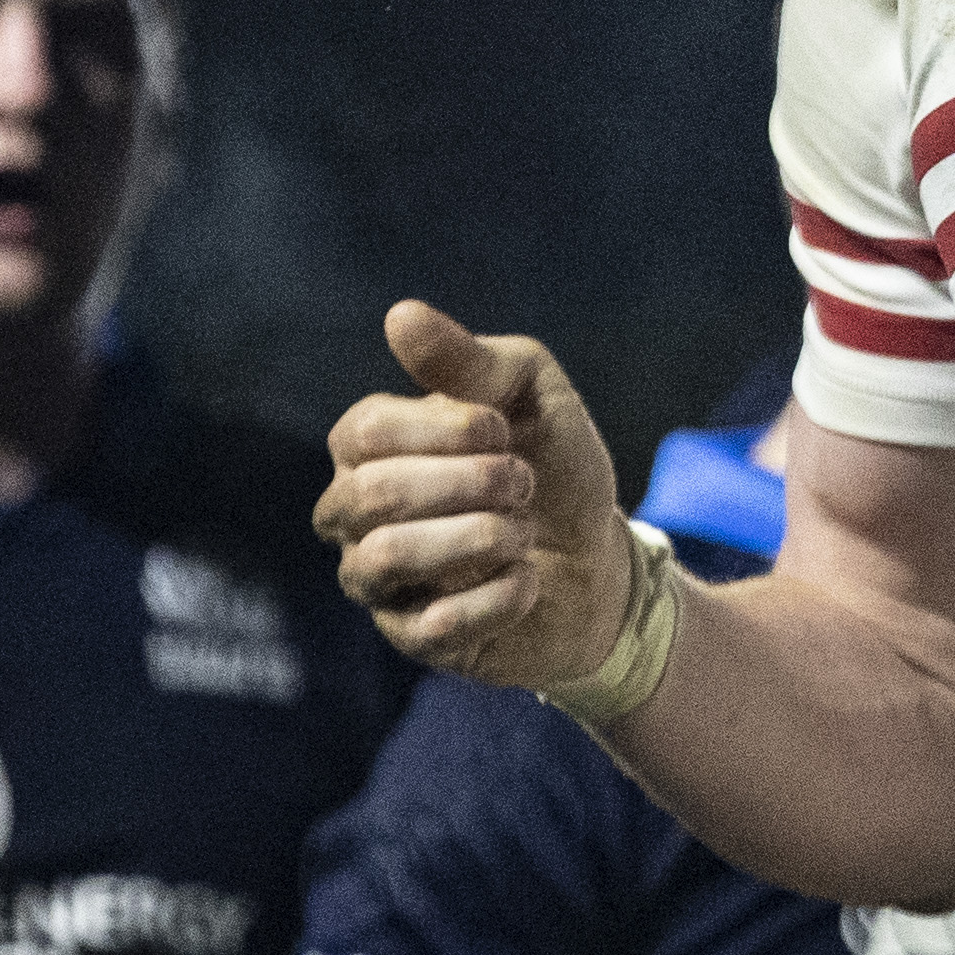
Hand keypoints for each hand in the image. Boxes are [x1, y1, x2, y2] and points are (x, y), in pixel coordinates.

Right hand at [316, 303, 635, 687]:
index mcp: (369, 445)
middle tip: (524, 483)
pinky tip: (528, 581)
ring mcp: (377, 581)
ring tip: (522, 532)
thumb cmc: (554, 466)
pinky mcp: (412, 638)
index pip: (364, 432)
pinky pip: (432, 625)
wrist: (600, 561)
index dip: (444, 432)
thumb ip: (471, 361)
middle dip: (468, 485)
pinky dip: (499, 596)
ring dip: (478, 539)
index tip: (503, 429)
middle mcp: (354, 513)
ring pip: (384, 560)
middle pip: (371, 497)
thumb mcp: (533, 395)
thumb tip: (400, 315)